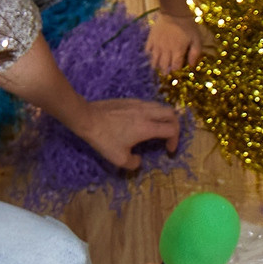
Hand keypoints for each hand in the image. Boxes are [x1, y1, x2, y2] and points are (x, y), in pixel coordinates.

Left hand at [66, 98, 181, 170]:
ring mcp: (138, 104)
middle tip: (169, 137)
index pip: (172, 129)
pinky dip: (154, 113)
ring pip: (160, 107)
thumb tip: (138, 160)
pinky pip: (149, 104)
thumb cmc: (104, 138)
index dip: (175, 141)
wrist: (87, 118)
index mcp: (147, 127)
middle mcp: (146, 113)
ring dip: (164, 118)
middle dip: (175, 126)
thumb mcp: (118, 159)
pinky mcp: (130, 100)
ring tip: (159, 129)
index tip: (168, 150)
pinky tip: (144, 122)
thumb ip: (133, 163)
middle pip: (171, 114)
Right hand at [145, 11, 204, 74]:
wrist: (174, 11)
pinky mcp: (151, 39)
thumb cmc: (187, 26)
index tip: (177, 70)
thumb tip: (192, 66)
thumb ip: (195, 54)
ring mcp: (157, 45)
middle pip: (163, 67)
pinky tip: (152, 57)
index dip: (176, 71)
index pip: (174, 68)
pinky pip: (147, 51)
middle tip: (167, 72)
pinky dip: (149, 56)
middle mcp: (166, 50)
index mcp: (177, 51)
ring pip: (154, 61)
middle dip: (165, 71)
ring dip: (156, 66)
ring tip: (159, 67)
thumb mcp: (196, 39)